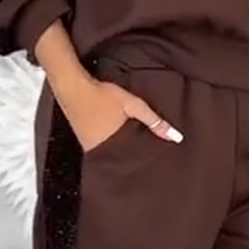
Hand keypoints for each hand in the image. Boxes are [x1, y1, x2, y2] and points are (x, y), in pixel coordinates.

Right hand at [59, 75, 182, 153]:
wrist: (72, 86)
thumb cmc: (102, 95)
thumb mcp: (133, 105)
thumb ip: (154, 122)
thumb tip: (176, 138)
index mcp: (113, 147)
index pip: (134, 162)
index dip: (145, 161)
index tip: (157, 162)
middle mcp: (99, 151)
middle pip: (122, 160)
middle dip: (134, 158)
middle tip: (149, 157)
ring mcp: (88, 146)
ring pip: (111, 154)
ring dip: (122, 151)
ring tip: (136, 149)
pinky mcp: (83, 139)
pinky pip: (101, 147)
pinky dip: (111, 145)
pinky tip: (117, 139)